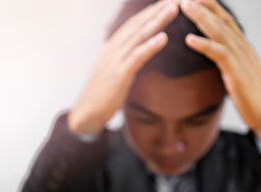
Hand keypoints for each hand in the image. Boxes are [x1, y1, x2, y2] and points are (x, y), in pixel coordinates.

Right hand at [68, 0, 178, 134]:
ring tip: (172, 9)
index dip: (151, 12)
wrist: (88, 111)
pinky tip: (164, 38)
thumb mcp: (116, 70)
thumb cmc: (103, 94)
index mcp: (113, 46)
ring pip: (139, 36)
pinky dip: (150, 46)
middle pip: (138, 24)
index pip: (135, 24)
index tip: (167, 2)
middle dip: (157, 10)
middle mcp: (114, 48)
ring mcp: (115, 60)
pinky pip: (137, 56)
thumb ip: (127, 58)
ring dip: (157, 21)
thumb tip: (140, 51)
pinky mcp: (119, 74)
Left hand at [181, 0, 260, 144]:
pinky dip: (204, 45)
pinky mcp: (237, 73)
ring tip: (184, 5)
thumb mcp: (239, 72)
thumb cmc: (253, 97)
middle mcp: (243, 47)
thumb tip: (215, 52)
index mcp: (242, 46)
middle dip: (203, 3)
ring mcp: (242, 59)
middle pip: (221, 18)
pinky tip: (189, 39)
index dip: (209, 4)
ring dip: (201, 17)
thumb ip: (228, 59)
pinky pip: (220, 54)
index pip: (224, 18)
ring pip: (220, 31)